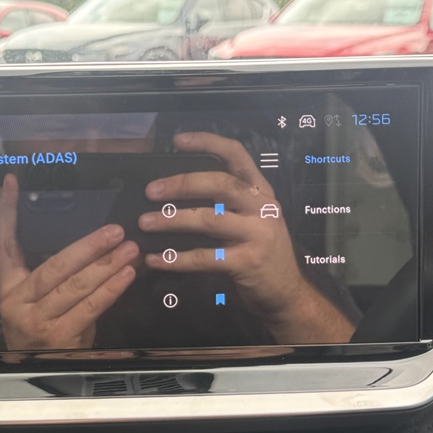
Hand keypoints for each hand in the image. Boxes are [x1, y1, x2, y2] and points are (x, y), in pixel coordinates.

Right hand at [0, 174, 137, 349]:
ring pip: (76, 286)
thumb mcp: (35, 302)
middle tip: (114, 230)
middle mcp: (20, 302)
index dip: (7, 212)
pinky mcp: (59, 337)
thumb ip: (54, 276)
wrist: (35, 375)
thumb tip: (92, 245)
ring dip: (106, 265)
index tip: (12, 182)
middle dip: (88, 246)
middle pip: (55, 266)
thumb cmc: (40, 332)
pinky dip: (111, 289)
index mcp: (10, 287)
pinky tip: (126, 274)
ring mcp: (38, 321)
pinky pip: (90, 307)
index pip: (5, 243)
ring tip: (129, 248)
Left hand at [139, 132, 353, 342]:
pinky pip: (205, 257)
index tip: (178, 140)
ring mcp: (257, 234)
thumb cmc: (260, 252)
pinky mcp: (247, 262)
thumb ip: (225, 203)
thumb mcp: (251, 218)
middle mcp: (262, 207)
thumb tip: (175, 191)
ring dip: (172, 220)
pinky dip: (176, 259)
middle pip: (220, 184)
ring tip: (145, 222)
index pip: (237, 155)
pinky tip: (155, 259)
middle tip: (151, 191)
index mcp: (260, 191)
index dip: (208, 143)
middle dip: (181, 184)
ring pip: (209, 219)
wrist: (286, 292)